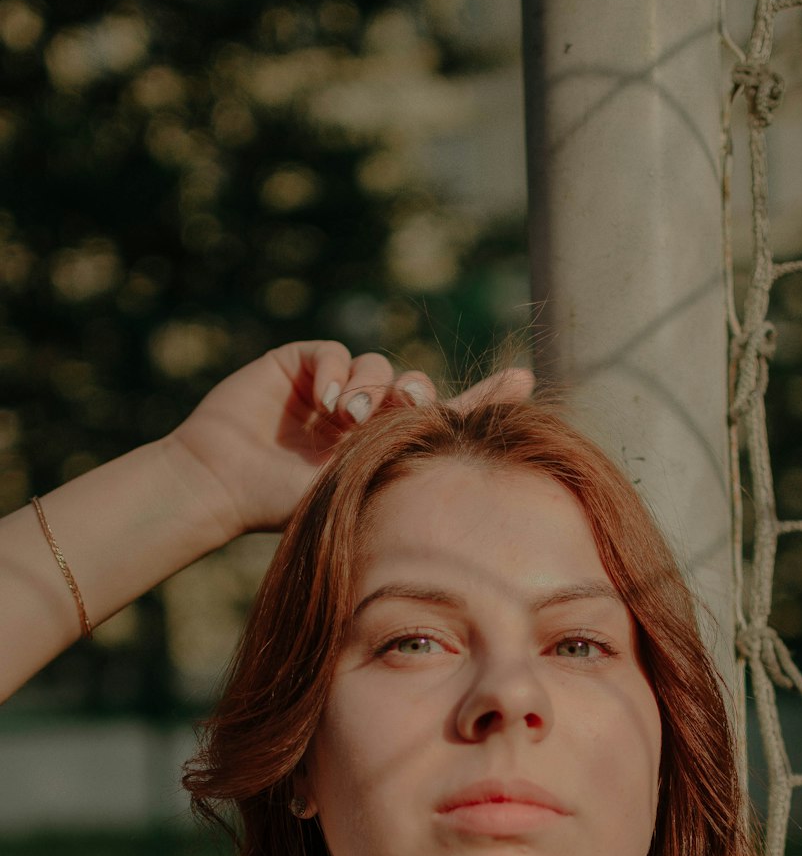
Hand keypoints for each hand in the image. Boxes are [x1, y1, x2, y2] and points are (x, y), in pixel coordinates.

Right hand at [166, 340, 533, 539]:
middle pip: (414, 386)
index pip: (441, 417)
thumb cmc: (285, 504)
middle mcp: (361, 417)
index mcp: (380, 450)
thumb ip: (402, 467)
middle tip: (410, 405)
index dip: (481, 397)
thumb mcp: (358, 490)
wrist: (226, 485)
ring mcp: (331, 389)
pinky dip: (335, 370)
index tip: (522, 379)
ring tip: (345, 416)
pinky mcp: (300, 364)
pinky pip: (335, 351)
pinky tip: (321, 401)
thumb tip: (463, 459)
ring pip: (377, 366)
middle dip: (416, 393)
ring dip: (369, 386)